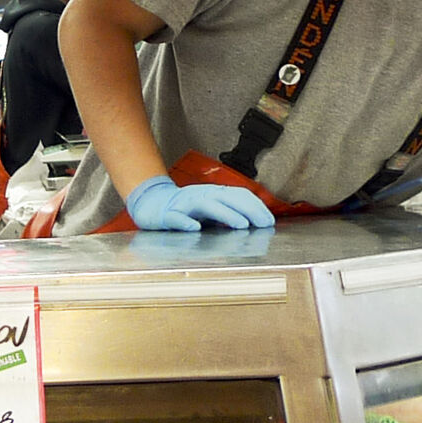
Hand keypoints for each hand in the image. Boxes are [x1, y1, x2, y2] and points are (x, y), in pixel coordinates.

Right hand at [125, 174, 276, 231]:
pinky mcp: (168, 215)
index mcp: (214, 193)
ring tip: (241, 225)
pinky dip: (186, 222)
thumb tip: (254, 221)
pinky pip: (177, 217)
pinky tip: (195, 228)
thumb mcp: (211, 208)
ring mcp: (185, 204)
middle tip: (264, 225)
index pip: (240, 195)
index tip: (270, 221)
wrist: (151, 203)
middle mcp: (202, 195)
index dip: (256, 207)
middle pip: (229, 198)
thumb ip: (229, 213)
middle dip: (249, 210)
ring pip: (208, 206)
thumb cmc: (185, 208)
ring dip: (226, 215)